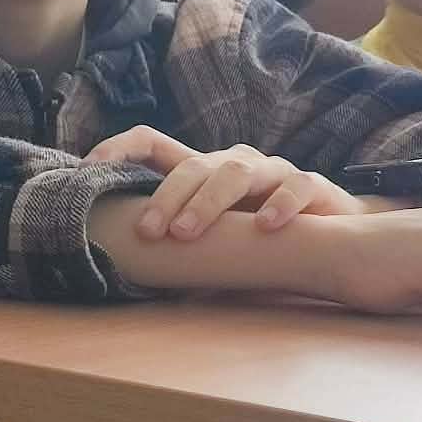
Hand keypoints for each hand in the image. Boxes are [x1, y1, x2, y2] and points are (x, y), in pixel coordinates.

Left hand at [86, 126, 362, 237]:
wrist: (332, 238)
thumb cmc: (259, 241)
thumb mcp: (212, 244)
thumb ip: (176, 253)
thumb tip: (127, 279)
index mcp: (203, 171)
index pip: (155, 143)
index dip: (120, 147)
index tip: (88, 167)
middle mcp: (235, 163)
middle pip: (195, 165)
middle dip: (167, 197)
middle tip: (150, 233)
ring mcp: (273, 171)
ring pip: (239, 170)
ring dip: (209, 201)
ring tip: (189, 231)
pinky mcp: (312, 186)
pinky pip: (296, 186)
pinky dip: (280, 203)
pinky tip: (265, 226)